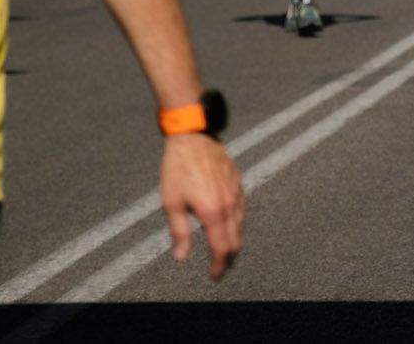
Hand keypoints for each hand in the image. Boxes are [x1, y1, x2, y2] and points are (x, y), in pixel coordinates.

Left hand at [161, 133, 244, 280]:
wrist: (194, 138)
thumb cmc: (178, 168)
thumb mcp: (171, 202)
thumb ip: (179, 232)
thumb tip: (181, 256)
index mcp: (213, 212)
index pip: (222, 248)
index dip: (219, 266)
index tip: (214, 276)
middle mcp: (229, 204)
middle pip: (236, 241)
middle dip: (229, 258)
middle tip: (219, 269)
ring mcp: (237, 193)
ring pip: (241, 226)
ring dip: (233, 242)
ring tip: (222, 251)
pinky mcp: (238, 183)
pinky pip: (241, 211)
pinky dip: (236, 225)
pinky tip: (226, 226)